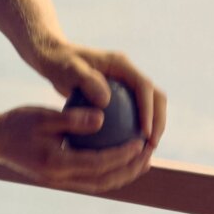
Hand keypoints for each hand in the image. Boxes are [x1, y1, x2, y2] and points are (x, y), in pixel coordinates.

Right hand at [0, 102, 150, 192]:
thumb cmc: (17, 123)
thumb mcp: (43, 115)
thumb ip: (72, 119)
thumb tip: (102, 118)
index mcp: (56, 163)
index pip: (98, 163)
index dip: (122, 155)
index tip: (140, 141)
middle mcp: (60, 178)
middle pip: (105, 180)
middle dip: (130, 169)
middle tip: (149, 152)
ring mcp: (60, 182)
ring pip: (100, 184)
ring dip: (124, 174)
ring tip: (143, 159)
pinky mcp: (60, 179)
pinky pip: (92, 180)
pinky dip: (110, 172)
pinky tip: (122, 159)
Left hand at [25, 41, 166, 153]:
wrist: (54, 60)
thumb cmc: (59, 63)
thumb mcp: (68, 70)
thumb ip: (86, 81)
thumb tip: (106, 101)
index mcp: (122, 64)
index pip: (145, 87)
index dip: (149, 110)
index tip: (145, 133)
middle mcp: (129, 74)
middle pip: (155, 98)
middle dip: (158, 122)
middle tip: (150, 146)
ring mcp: (126, 85)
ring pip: (148, 107)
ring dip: (151, 128)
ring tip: (143, 153)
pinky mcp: (120, 96)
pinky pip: (132, 115)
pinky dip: (133, 131)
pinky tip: (124, 153)